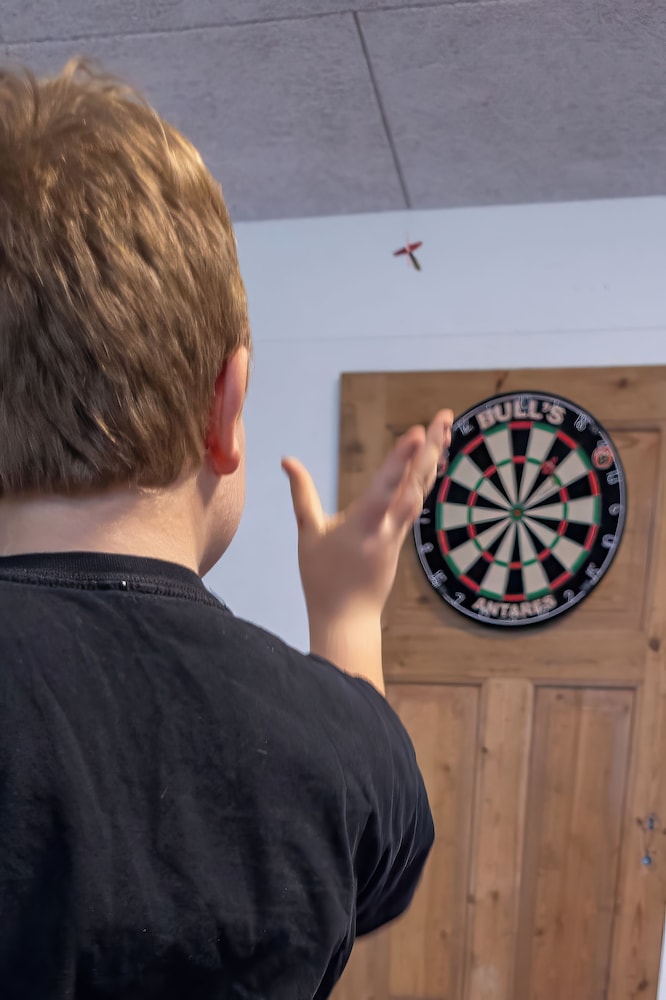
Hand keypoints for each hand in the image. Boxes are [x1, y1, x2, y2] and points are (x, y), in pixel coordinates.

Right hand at [282, 409, 452, 624]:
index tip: (417, 433)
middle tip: (445, 415)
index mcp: (362, 526)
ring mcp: (398, 533)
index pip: (386, 487)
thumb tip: (287, 460)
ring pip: (420, 490)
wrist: (347, 619)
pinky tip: (433, 457)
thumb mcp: (308, 534)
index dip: (402, 459)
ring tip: (444, 426)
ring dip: (432, 458)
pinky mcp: (401, 538)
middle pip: (415, 483)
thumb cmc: (322, 579)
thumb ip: (302, 494)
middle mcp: (387, 528)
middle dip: (430, 447)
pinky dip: (425, 476)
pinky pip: (417, 501)